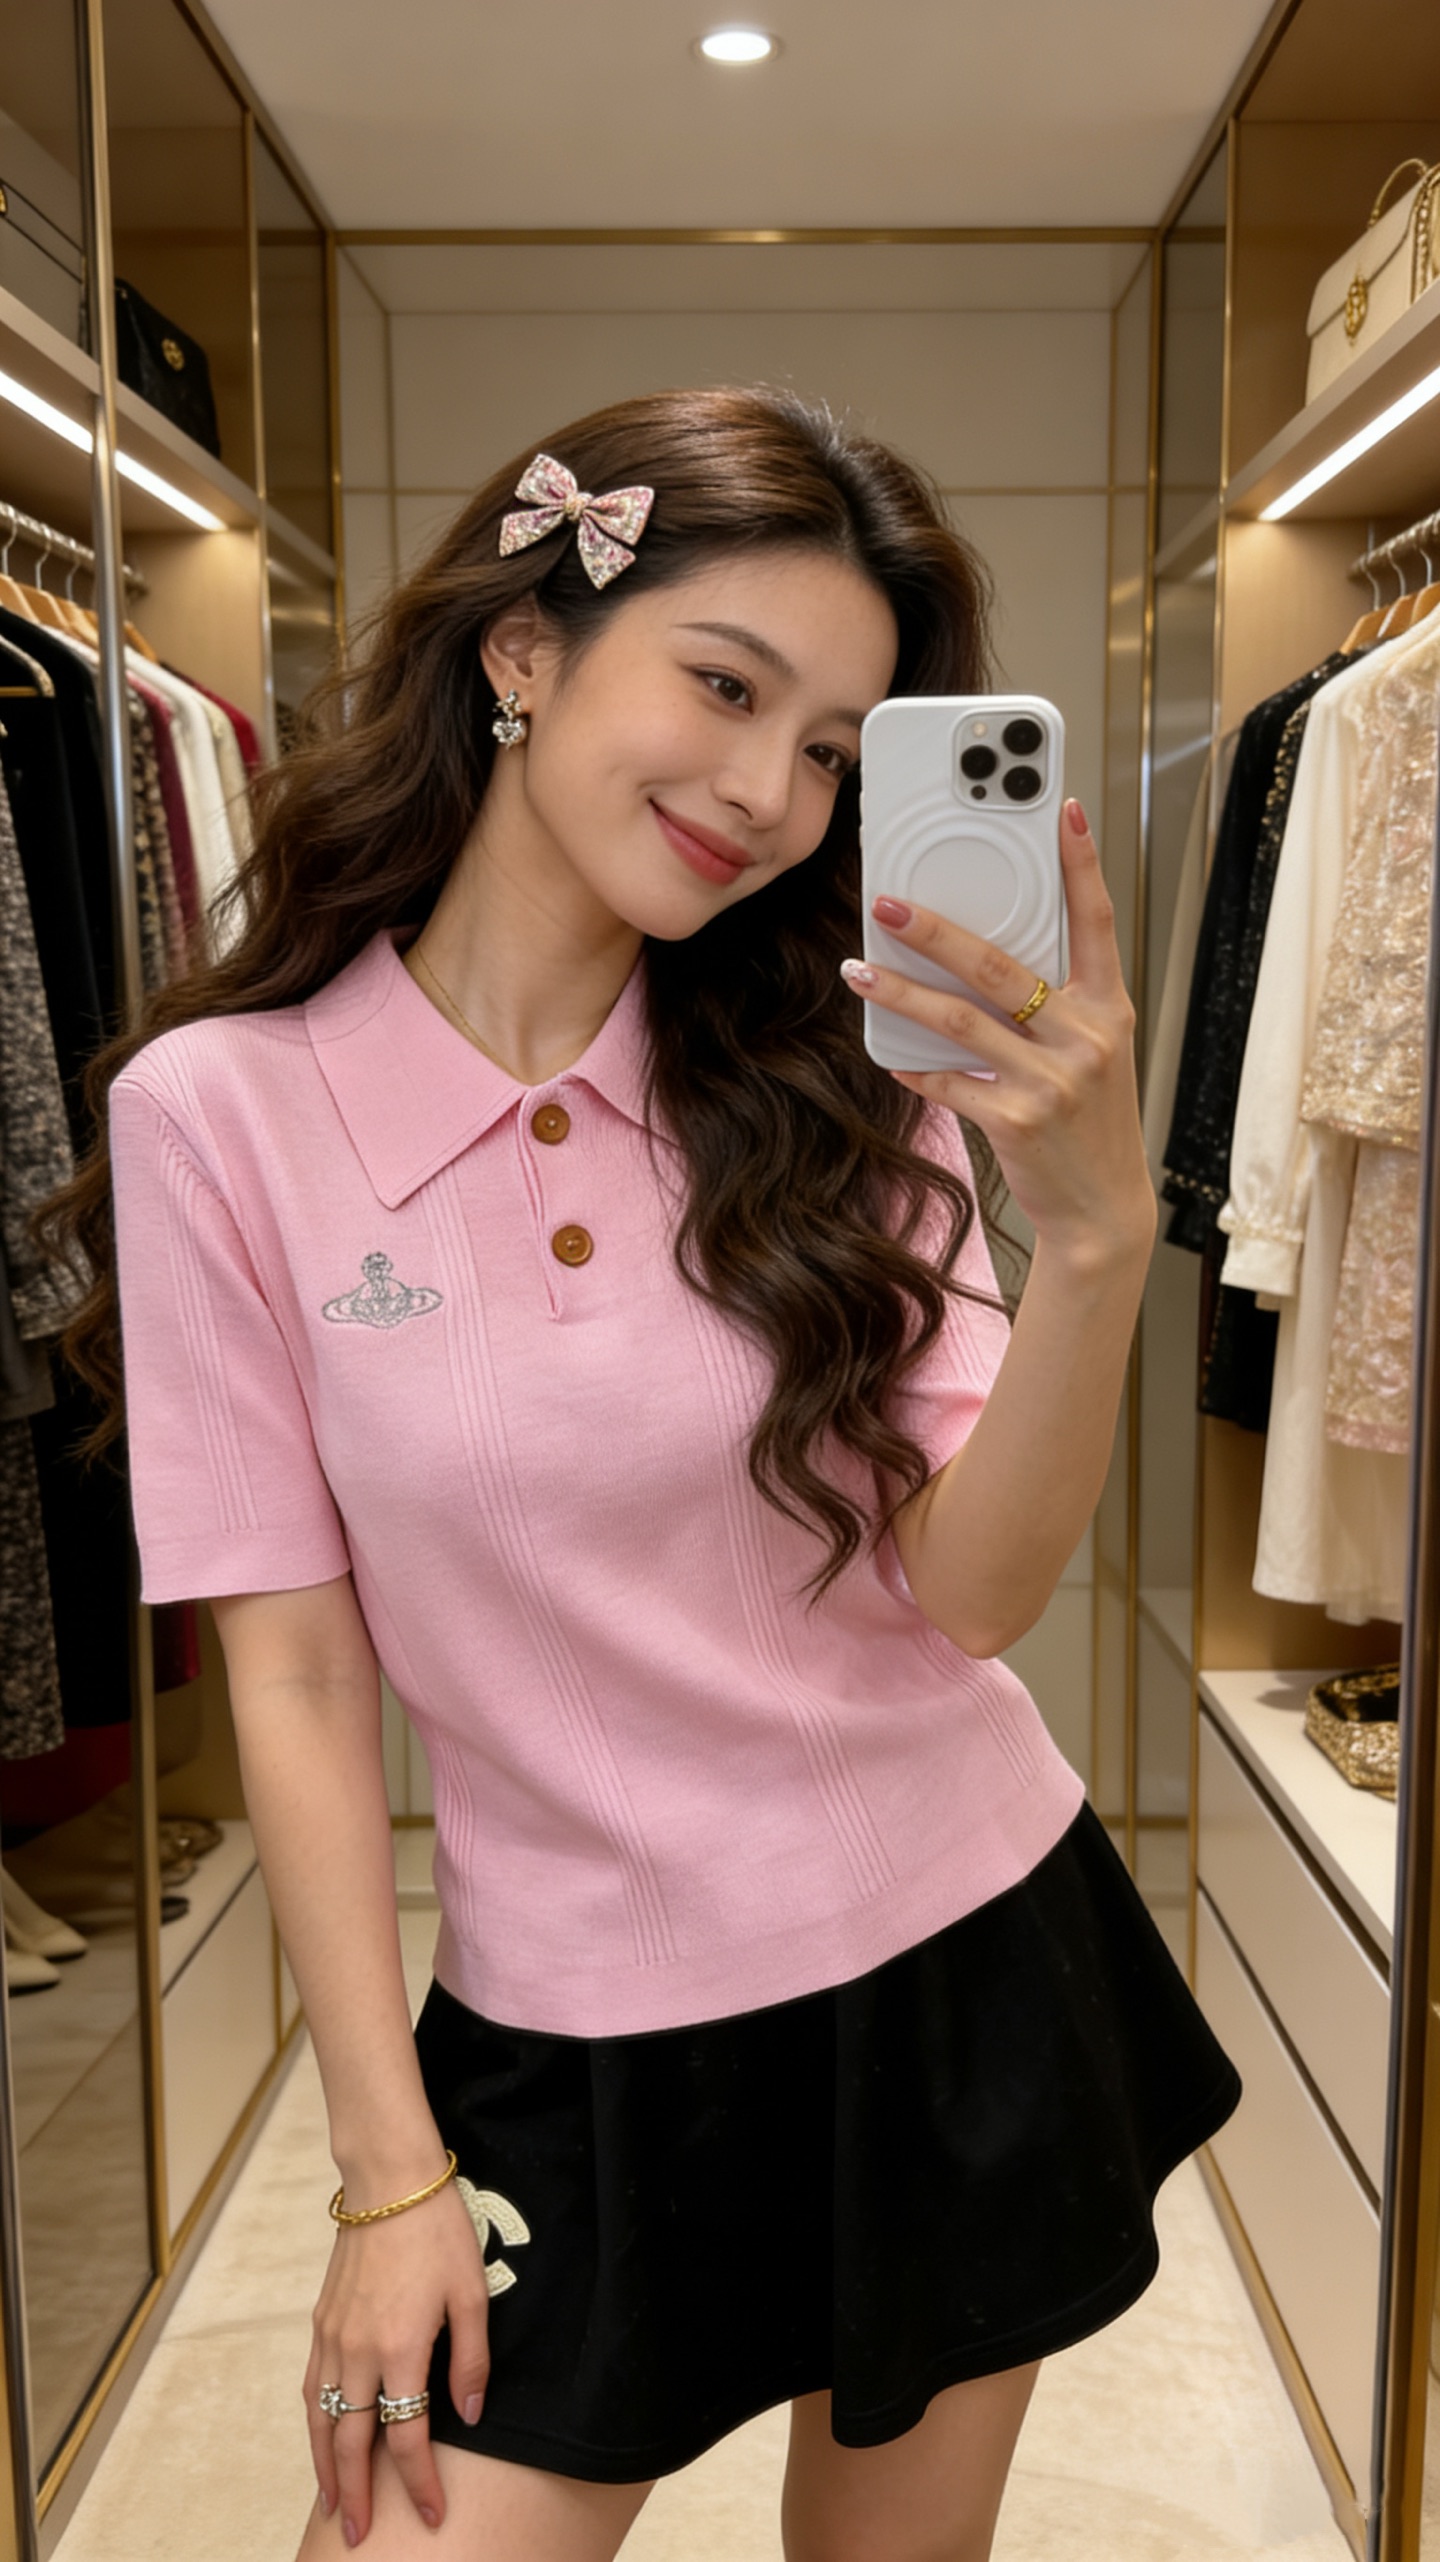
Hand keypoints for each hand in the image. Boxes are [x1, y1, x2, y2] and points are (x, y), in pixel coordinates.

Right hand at [304, 2179, 489, 2546]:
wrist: (389, 2182)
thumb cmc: (438, 2231)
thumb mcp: (471, 2293)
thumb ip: (470, 2360)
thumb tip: (469, 2417)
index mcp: (400, 2348)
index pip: (406, 2437)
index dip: (419, 2484)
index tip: (433, 2515)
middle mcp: (358, 2351)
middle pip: (350, 2442)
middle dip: (356, 2495)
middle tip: (359, 2536)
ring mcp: (333, 2336)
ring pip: (321, 2419)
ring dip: (324, 2468)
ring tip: (332, 2504)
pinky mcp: (321, 2320)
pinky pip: (312, 2386)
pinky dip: (314, 2423)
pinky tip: (321, 2439)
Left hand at [842, 799, 1155, 1268]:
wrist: (1104, 1209)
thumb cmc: (1091, 1121)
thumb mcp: (1093, 1052)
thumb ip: (1053, 1005)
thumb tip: (977, 958)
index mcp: (1108, 1007)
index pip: (1096, 920)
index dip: (1081, 863)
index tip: (1063, 810)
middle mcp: (1086, 1036)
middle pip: (1000, 965)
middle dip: (936, 930)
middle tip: (888, 904)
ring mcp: (1053, 1080)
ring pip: (961, 1020)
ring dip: (901, 993)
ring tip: (859, 971)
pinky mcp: (1018, 1120)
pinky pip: (949, 1080)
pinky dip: (914, 1066)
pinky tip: (888, 1052)